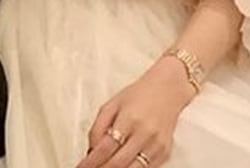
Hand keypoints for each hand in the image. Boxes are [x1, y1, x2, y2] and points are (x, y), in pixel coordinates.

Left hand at [75, 56, 196, 167]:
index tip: (81, 167)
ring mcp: (156, 145)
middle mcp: (144, 133)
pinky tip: (122, 167)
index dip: (90, 162)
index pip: (105, 148)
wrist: (168, 89)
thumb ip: (98, 127)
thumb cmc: (139, 94)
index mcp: (128, 118)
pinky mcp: (164, 152)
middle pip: (118, 163)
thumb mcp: (113, 103)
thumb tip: (90, 151)